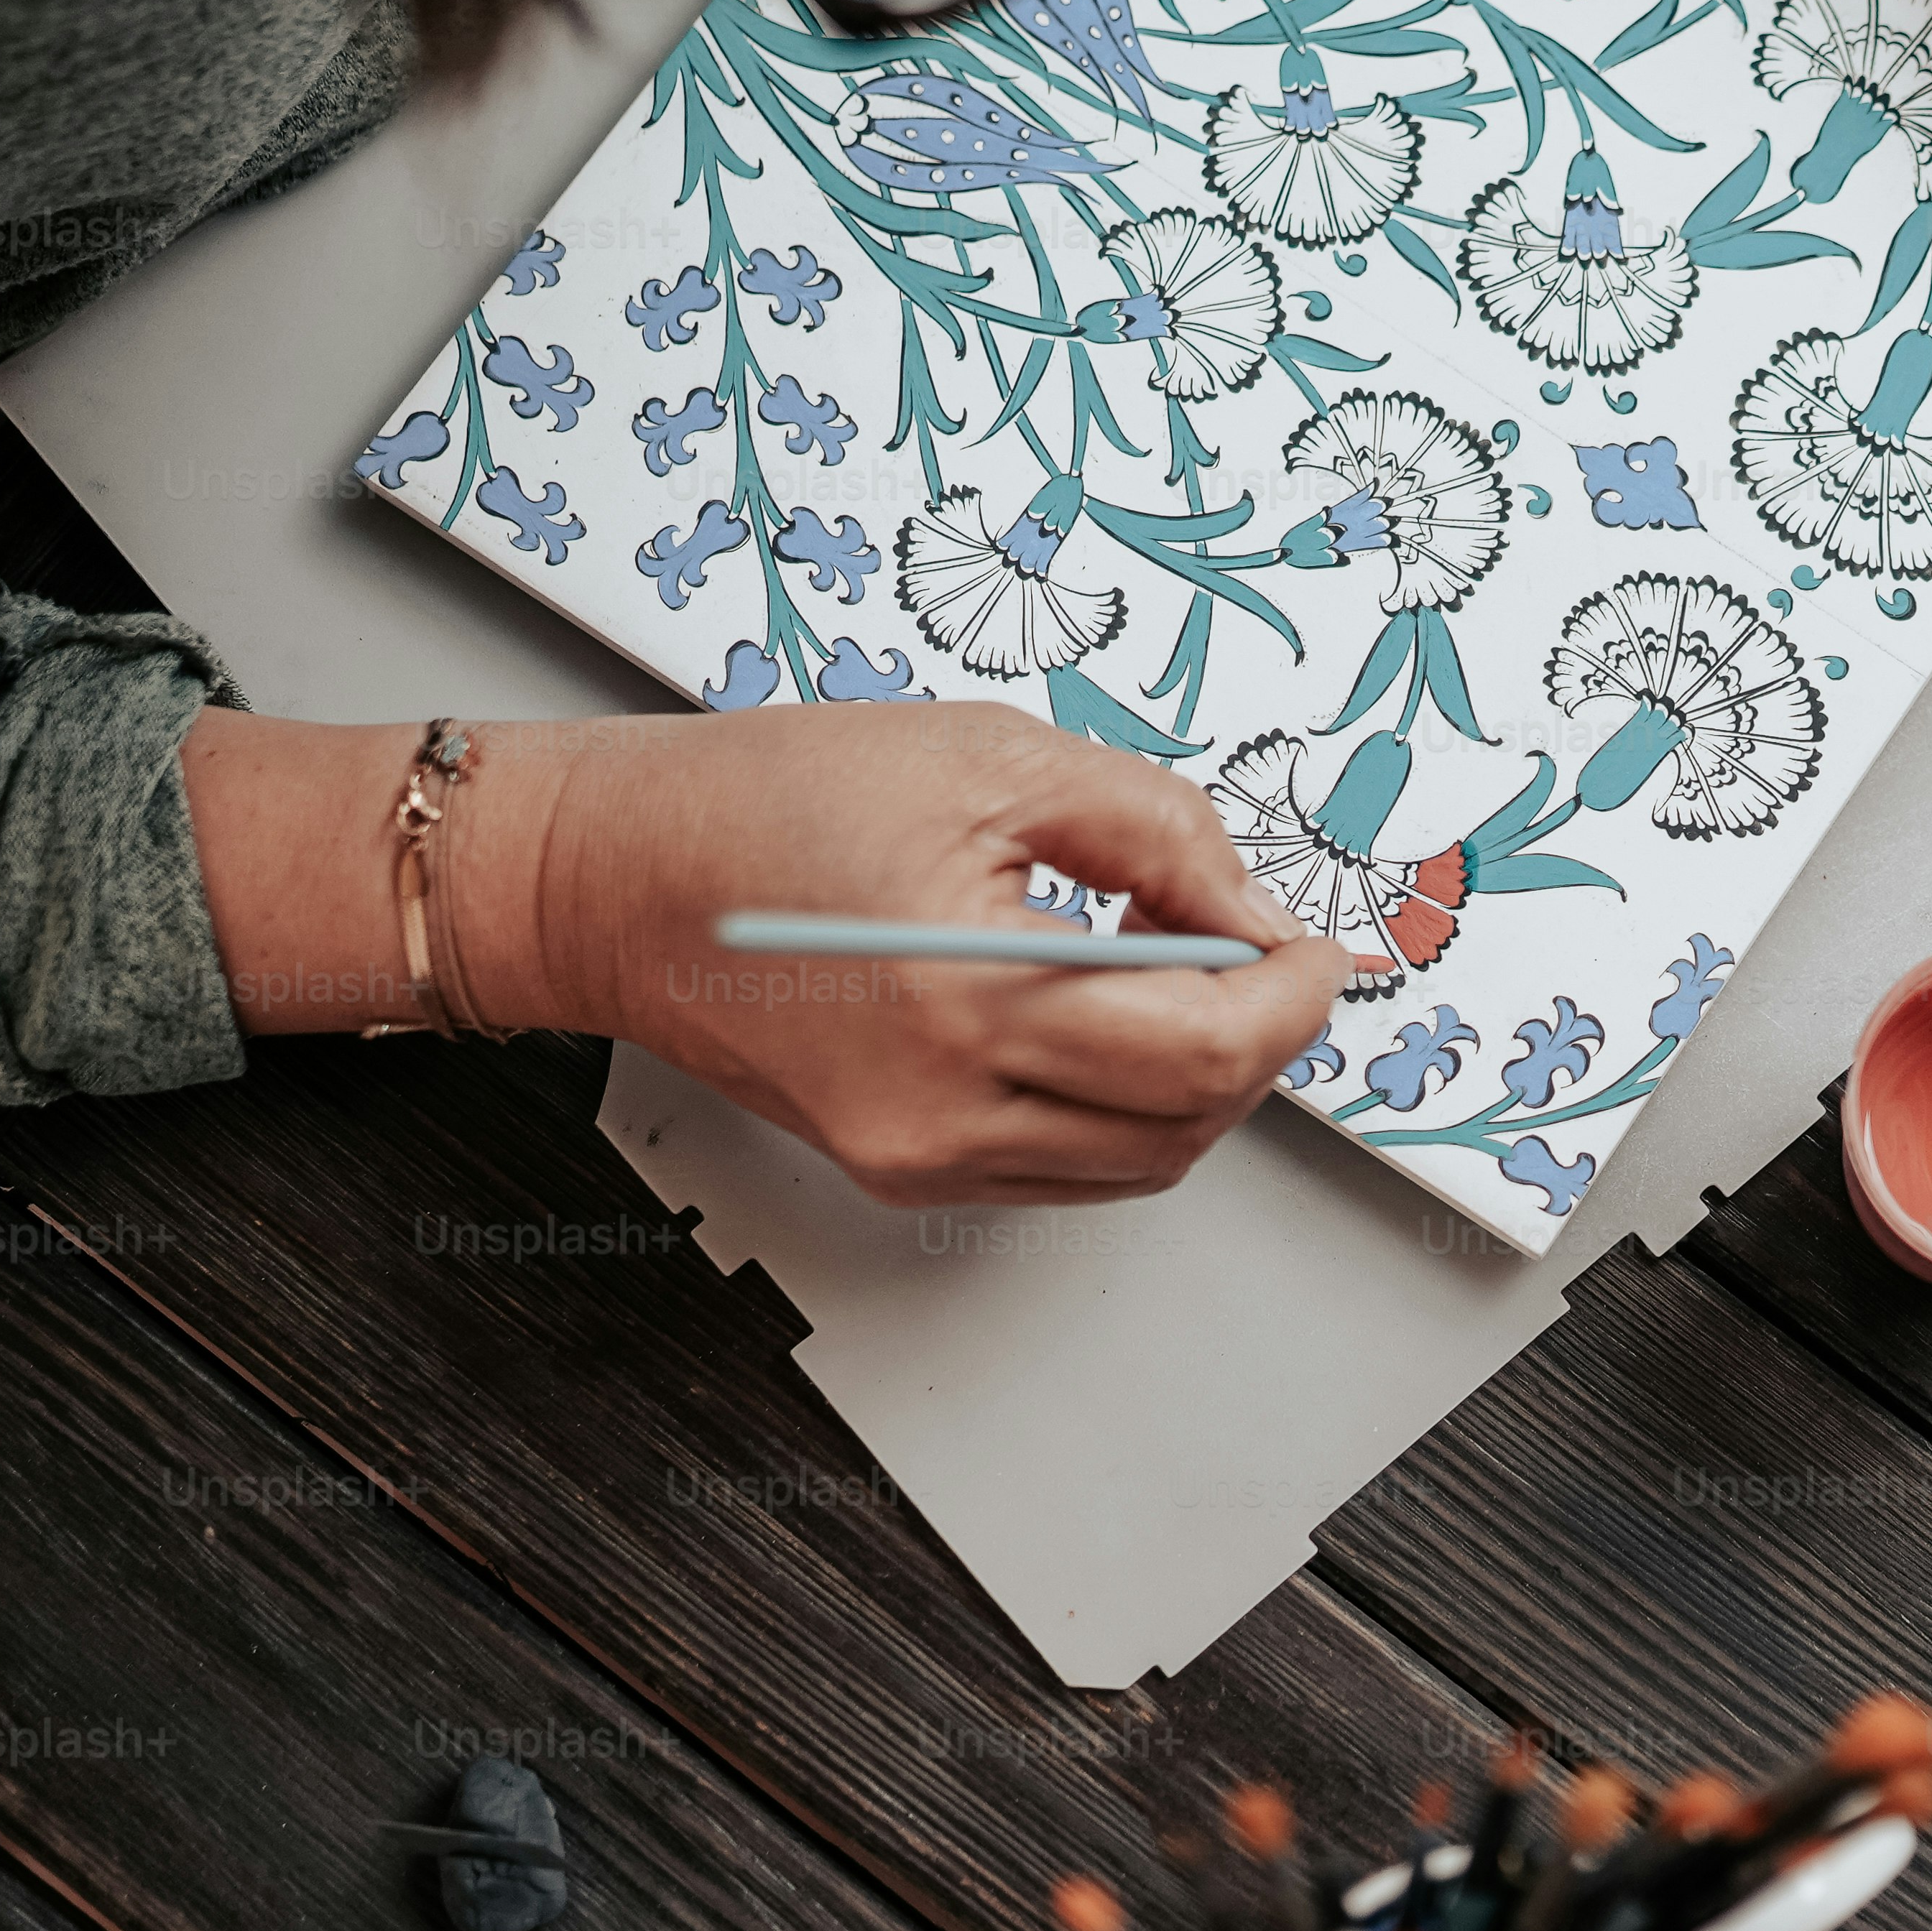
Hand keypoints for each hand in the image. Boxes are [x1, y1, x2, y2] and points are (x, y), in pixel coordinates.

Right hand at [185, 703, 1345, 1210]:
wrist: (614, 881)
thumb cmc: (772, 800)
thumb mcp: (993, 760)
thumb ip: (1156, 831)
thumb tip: (1259, 905)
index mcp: (967, 1000)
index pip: (1207, 1047)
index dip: (1293, 997)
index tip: (1317, 945)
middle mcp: (943, 1112)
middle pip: (1190, 1119)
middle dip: (1259, 1037)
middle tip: (1265, 950)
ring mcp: (921, 1158)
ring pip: (1142, 1160)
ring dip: (1198, 1078)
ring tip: (1178, 971)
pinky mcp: (903, 1171)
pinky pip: (1070, 1164)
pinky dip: (1124, 1103)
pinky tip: (1106, 1014)